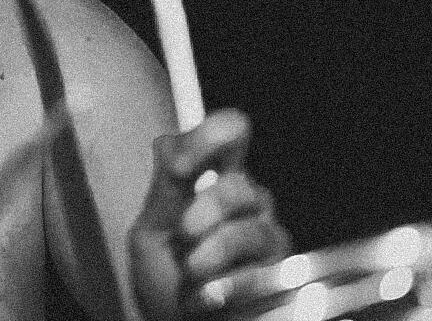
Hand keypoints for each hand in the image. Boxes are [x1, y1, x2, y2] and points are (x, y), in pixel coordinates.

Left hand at [128, 108, 290, 320]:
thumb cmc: (164, 280)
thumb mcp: (150, 233)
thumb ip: (164, 190)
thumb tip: (169, 142)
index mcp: (213, 180)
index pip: (230, 134)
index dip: (210, 138)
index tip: (181, 167)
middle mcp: (247, 204)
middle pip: (241, 184)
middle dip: (207, 208)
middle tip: (183, 233)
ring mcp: (266, 239)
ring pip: (253, 229)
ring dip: (213, 252)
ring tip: (190, 274)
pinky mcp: (280, 277)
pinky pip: (263, 271)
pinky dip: (228, 285)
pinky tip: (205, 297)